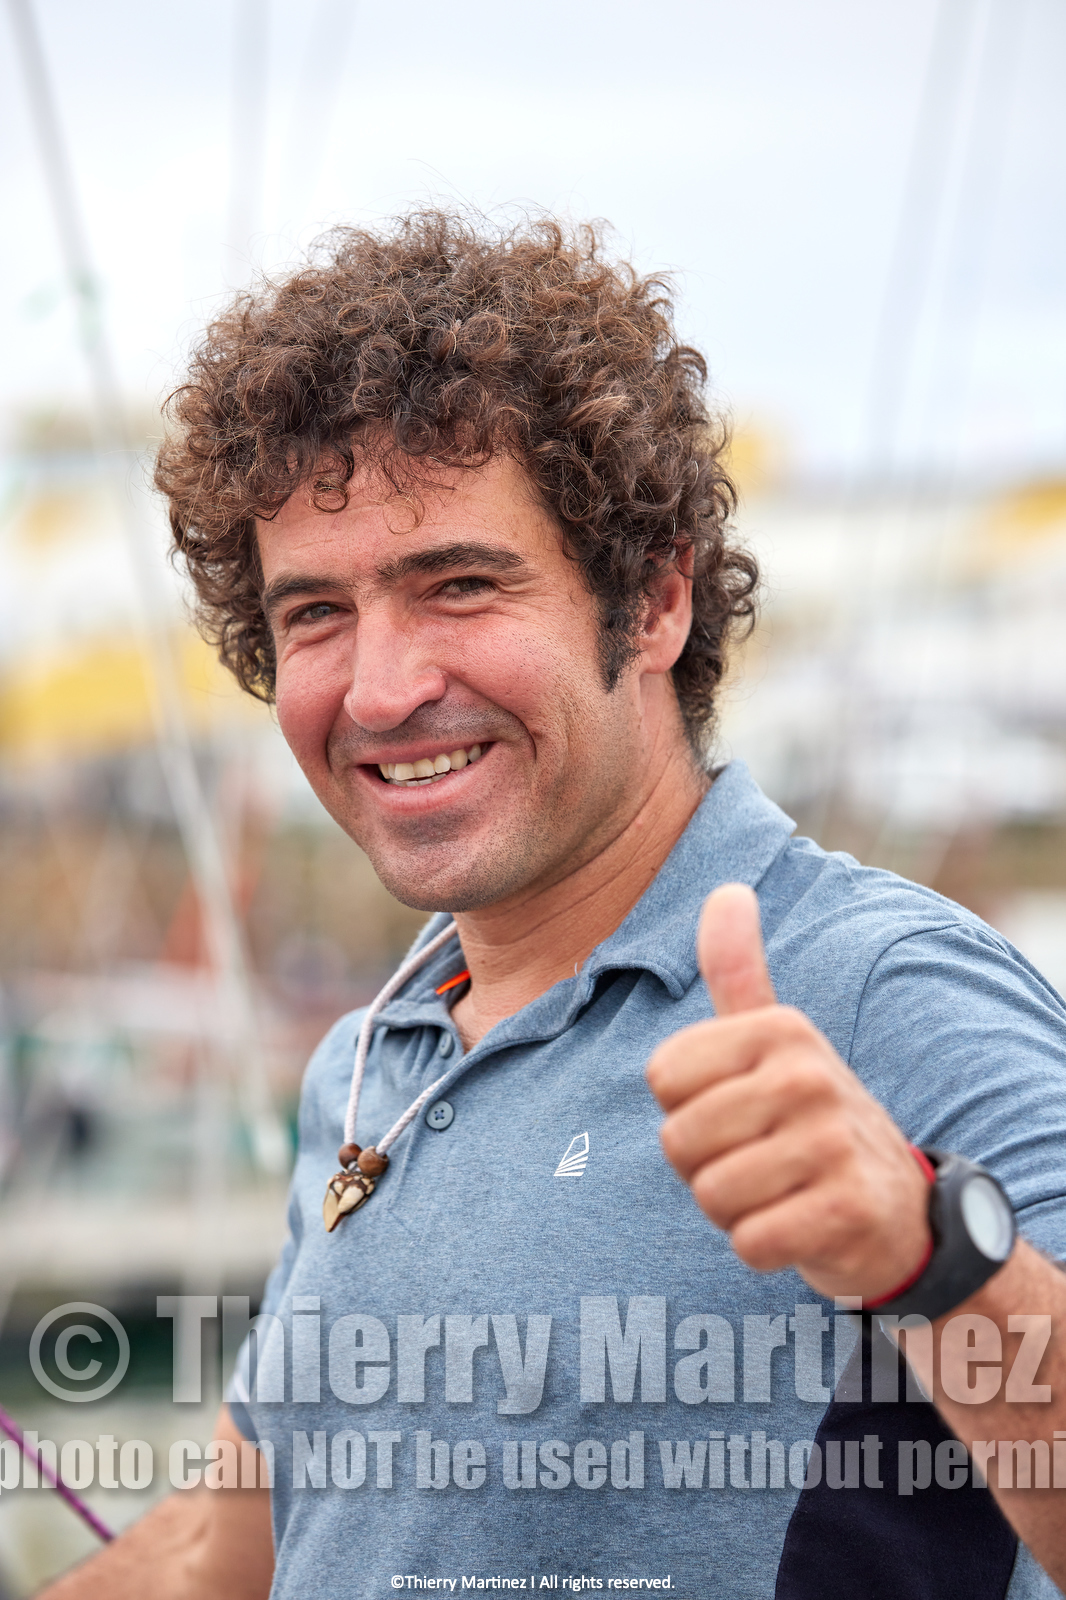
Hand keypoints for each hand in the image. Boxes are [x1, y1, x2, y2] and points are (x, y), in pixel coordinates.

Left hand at [645, 883, 931, 1300]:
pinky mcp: (848, 1211)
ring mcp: (833, 1142)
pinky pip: (750, 1241)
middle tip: (759, 1161)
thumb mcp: (776, 1042)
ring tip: (778, 1192)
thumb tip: (726, 890)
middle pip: (678, 1141)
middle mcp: (809, 1074)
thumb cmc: (810, 1121)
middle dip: (705, 1167)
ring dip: (733, 1211)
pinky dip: (763, 1247)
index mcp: (780, 1029)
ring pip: (712, 1195)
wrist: (899, 1212)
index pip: (661, 1078)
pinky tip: (798, 1227)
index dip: (685, 1109)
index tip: (737, 1113)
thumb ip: (738, 971)